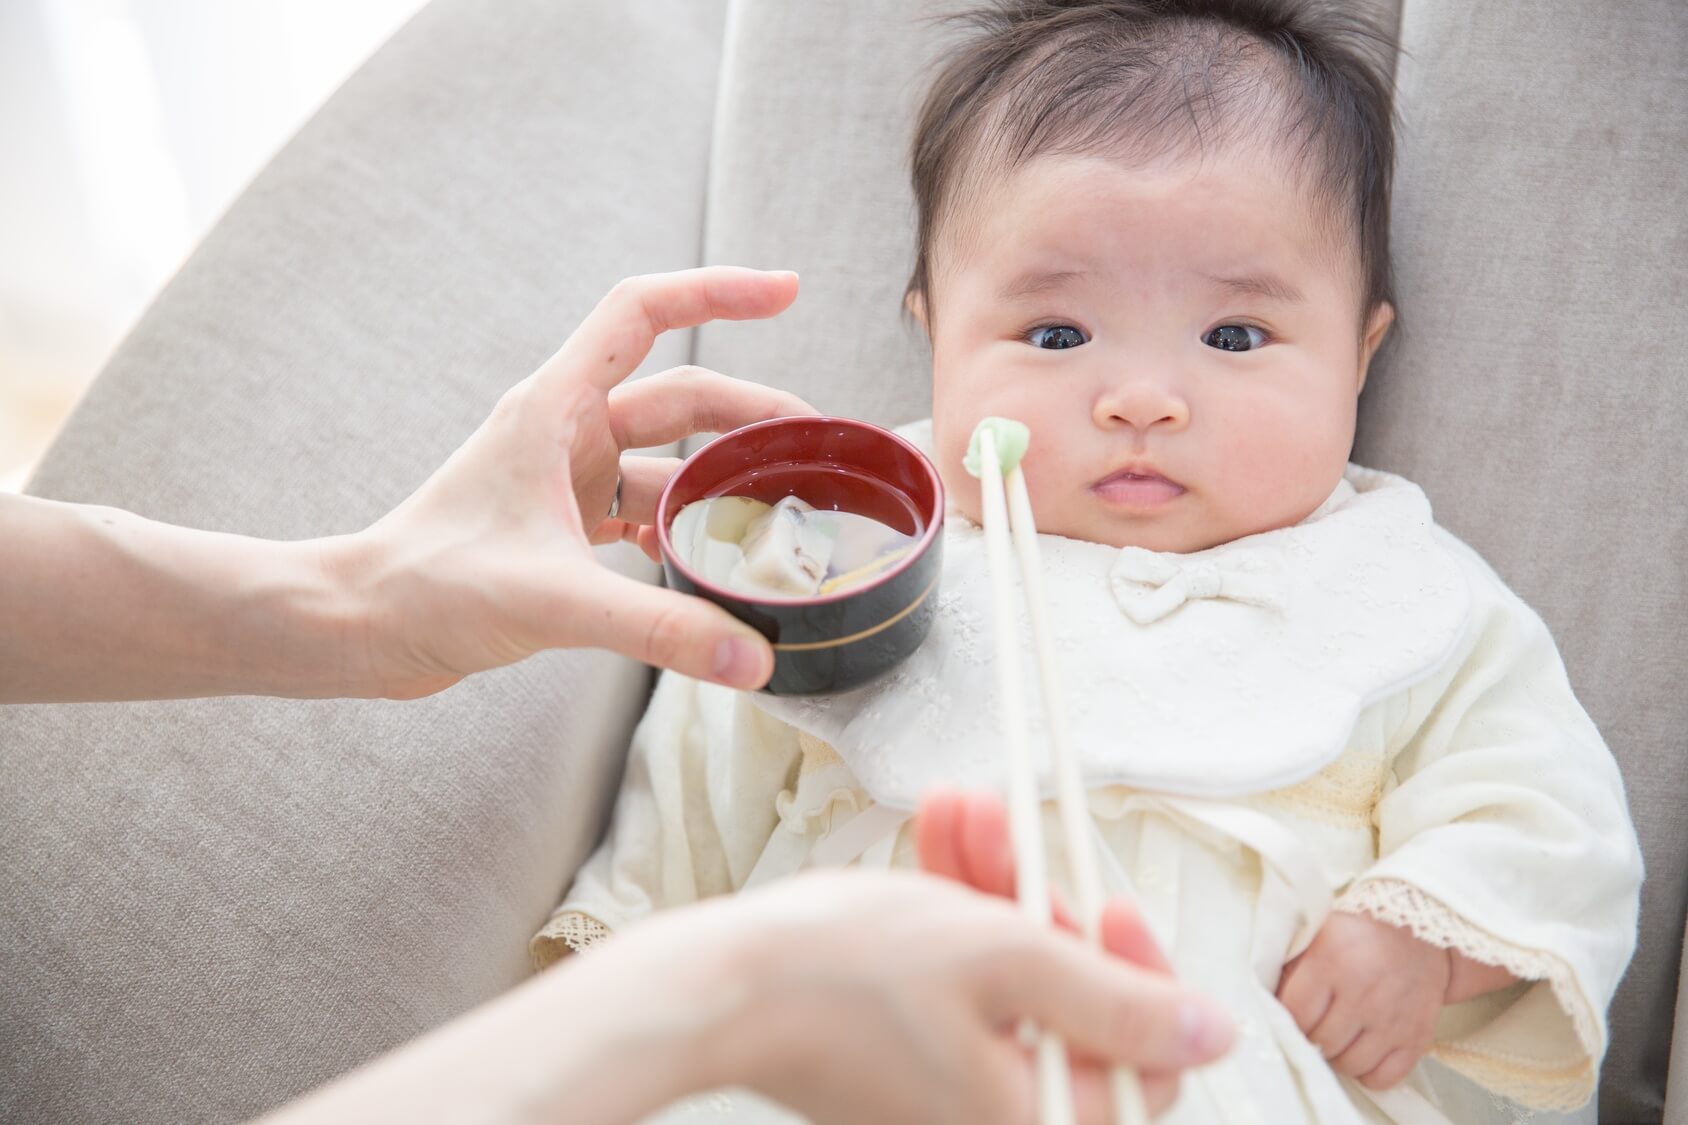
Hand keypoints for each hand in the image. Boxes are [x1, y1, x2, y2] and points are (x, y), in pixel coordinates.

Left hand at [340, 267, 813, 697]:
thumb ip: (656, 627)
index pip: (644, 312)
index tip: (787, 292)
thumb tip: (752, 657)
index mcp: (555, 407)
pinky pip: (646, 511)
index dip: (717, 291)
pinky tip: (710, 564)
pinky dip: (685, 528)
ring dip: (725, 480)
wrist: (362, 627)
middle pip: (682, 396)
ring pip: (670, 461)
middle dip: (754, 415)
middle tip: (822, 446)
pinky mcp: (563, 527)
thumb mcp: (551, 601)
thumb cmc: (428, 588)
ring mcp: (566, 479)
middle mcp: (565, 430)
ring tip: (787, 510)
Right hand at [669, 868, 1231, 1124]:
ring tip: (962, 813)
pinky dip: (952, 915)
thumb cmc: (850, 976)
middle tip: (1015, 834)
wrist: (719, 986)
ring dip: (993, 888)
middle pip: (1068, 1005)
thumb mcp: (1006, 960)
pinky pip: (957, 983)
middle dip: (1043, 903)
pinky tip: (938, 842)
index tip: (1101, 902)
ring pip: (1008, 977)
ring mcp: (946, 1089)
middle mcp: (993, 1119)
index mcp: (1034, 1120)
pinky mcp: (905, 1059)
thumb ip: (1117, 999)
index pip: (1141, 1059)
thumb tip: (1213, 1035)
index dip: (1132, 969)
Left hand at [1276, 911, 1447, 1089]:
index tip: (1290, 1013)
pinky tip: (1363, 1048)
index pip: (1294, 1013)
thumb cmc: (1358, 937)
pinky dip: (1367, 1071)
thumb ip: (1288, 966)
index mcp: (1333, 960)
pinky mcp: (1416, 1038)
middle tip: (1315, 1025)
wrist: (1421, 936)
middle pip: (1321, 1043)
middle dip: (1312, 1038)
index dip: (1287, 1018)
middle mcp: (1364, 992)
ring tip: (1338, 1035)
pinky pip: (1381, 1079)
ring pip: (1349, 1065)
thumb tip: (1263, 1004)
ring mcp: (1393, 1019)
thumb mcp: (1317, 935)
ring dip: (1338, 1056)